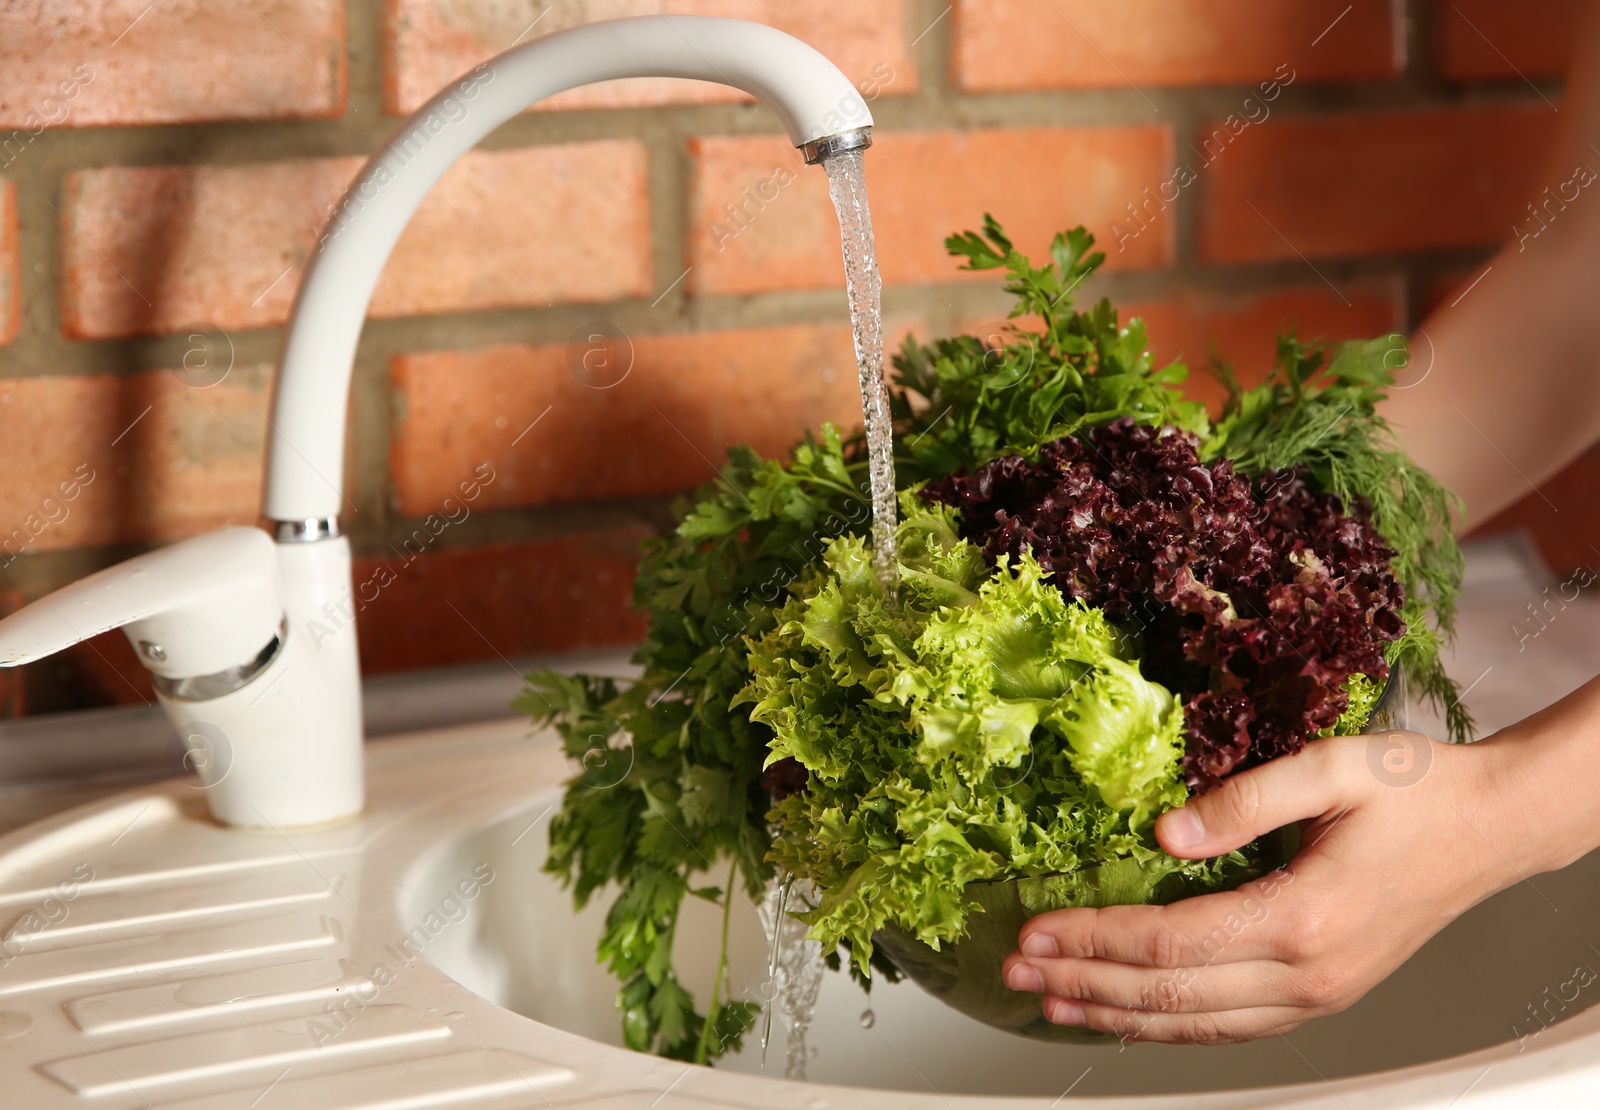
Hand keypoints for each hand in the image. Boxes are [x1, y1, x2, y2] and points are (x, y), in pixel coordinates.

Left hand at [999, 729, 1532, 1044]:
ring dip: (1117, 1015)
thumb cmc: (1417, 792)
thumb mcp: (1331, 768)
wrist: (1492, 827)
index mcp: (1302, 917)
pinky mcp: (1323, 994)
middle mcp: (1309, 973)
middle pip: (1172, 996)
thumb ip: (1243, 799)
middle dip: (1084, 982)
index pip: (1171, 943)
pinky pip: (1232, 1027)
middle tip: (1018, 969)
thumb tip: (1163, 833)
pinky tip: (1130, 1017)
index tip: (1034, 929)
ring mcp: (1319, 995)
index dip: (1094, 939)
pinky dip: (1171, 1028)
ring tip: (1053, 1001)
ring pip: (1198, 1025)